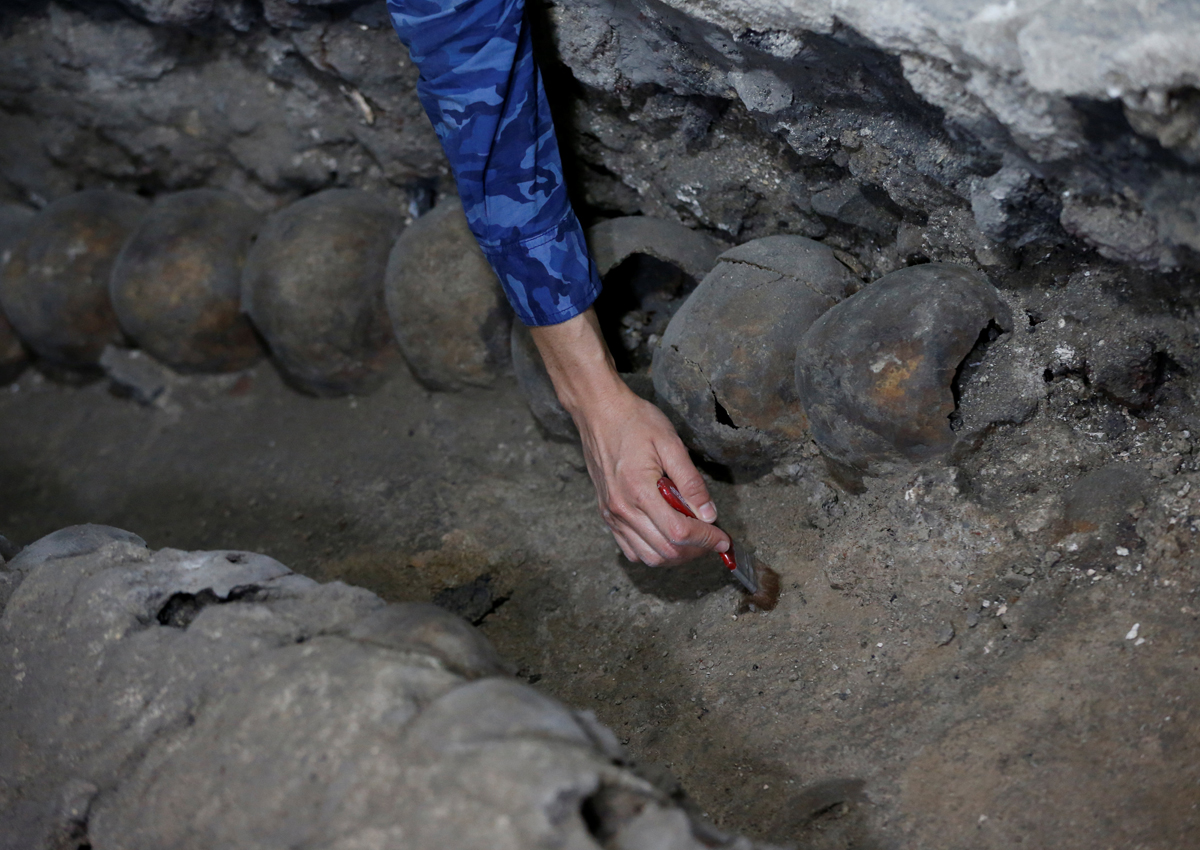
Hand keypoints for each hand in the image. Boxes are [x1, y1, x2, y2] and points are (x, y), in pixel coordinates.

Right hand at [529, 309, 730, 565]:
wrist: (598, 412)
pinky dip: (653, 552)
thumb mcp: (670, 443)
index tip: (723, 538)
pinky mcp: (607, 513)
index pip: (679, 532)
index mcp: (639, 491)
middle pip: (665, 551)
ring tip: (693, 539)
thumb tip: (708, 514)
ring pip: (648, 557)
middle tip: (712, 537)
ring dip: (676, 555)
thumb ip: (690, 482)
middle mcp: (622, 509)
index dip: (706, 540)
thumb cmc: (635, 422)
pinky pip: (630, 549)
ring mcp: (612, 514)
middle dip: (695, 550)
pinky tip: (667, 536)